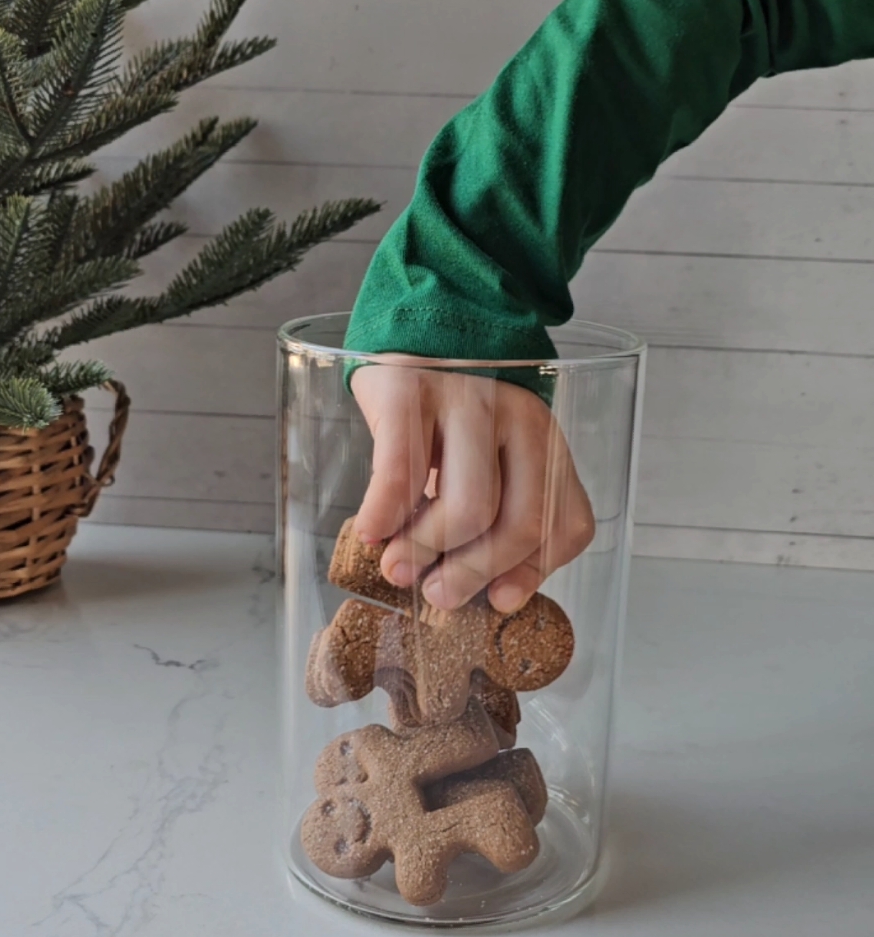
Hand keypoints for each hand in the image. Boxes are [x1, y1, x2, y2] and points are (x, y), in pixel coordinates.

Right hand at [350, 360, 594, 612]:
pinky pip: (402, 471)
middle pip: (519, 523)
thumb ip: (502, 519)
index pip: (566, 524)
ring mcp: (468, 402)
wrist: (412, 336)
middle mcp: (520, 419)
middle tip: (436, 594)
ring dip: (427, 550)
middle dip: (473, 573)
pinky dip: (383, 515)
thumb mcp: (492, 463)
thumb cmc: (448, 421)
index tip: (495, 600)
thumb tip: (495, 597)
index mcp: (546, 446)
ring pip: (469, 505)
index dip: (533, 572)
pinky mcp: (412, 391)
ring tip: (398, 568)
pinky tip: (370, 532)